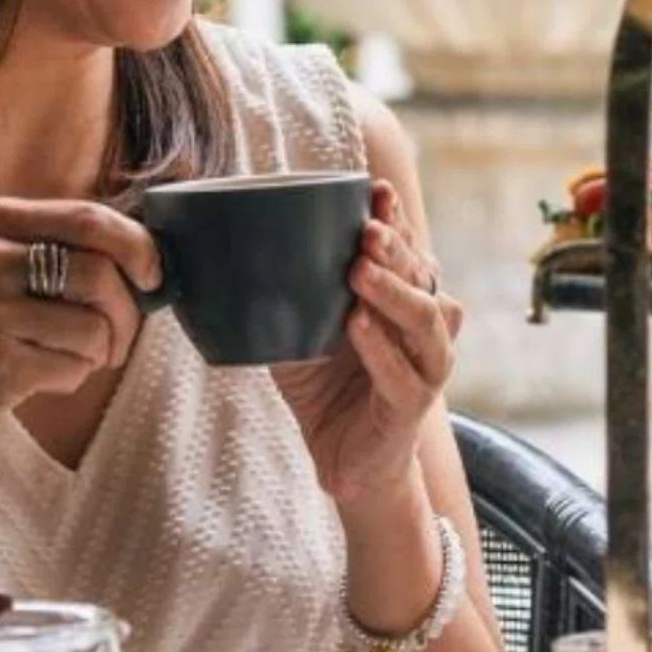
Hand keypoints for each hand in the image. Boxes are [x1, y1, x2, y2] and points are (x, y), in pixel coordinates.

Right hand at [0, 198, 161, 462]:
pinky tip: (41, 377)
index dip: (139, 246)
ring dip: (102, 350)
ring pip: (94, 325)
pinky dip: (73, 377)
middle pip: (101, 272)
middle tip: (120, 335)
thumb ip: (56, 247)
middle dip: (128, 310)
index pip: (89, 218)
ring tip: (76, 357)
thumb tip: (150, 255)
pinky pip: (74, 367)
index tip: (154, 275)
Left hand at [272, 181, 462, 509]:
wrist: (347, 462)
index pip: (409, 252)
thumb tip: (224, 250)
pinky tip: (358, 326)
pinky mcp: (412, 408)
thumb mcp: (301, 331)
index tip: (375, 190)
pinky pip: (405, 375)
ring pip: (426, 320)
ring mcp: (428, 367)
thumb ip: (285, 294)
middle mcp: (427, 328)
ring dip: (394, 292)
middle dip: (397, 249)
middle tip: (366, 229)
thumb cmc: (328, 388)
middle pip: (423, 278)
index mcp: (406, 300)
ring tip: (359, 270)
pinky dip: (381, 350)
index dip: (397, 220)